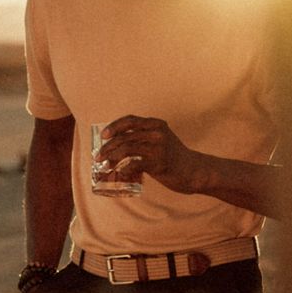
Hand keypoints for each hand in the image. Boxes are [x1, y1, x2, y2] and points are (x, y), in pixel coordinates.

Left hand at [95, 115, 212, 195]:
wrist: (193, 170)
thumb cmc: (173, 157)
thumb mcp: (160, 140)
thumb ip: (143, 137)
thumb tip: (117, 142)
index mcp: (156, 124)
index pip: (130, 120)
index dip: (114, 126)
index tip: (104, 135)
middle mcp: (157, 133)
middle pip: (125, 136)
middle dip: (108, 146)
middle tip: (98, 156)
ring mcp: (159, 147)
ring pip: (127, 149)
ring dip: (112, 157)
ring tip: (105, 164)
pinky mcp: (159, 163)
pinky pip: (135, 164)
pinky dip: (124, 168)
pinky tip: (120, 172)